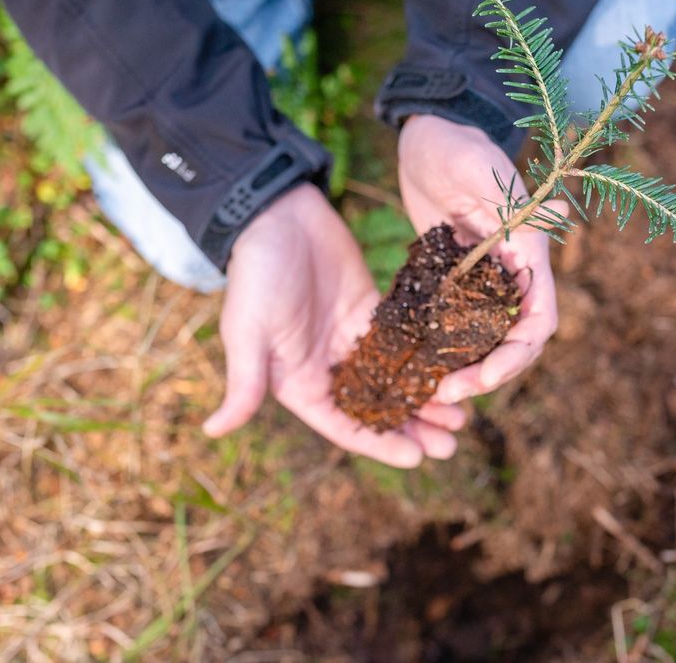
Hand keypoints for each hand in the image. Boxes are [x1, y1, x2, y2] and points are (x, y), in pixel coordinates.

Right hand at [202, 183, 466, 466]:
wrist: (275, 215)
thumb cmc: (255, 275)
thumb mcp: (248, 332)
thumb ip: (244, 384)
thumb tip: (214, 431)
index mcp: (299, 382)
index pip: (345, 424)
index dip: (380, 445)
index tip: (417, 460)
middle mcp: (328, 366)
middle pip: (378, 407)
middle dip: (414, 427)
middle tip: (452, 442)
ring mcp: (352, 337)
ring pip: (397, 378)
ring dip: (427, 397)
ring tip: (462, 413)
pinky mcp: (371, 309)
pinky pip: (405, 340)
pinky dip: (427, 356)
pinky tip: (454, 366)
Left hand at [398, 115, 559, 403]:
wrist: (429, 129)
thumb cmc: (454, 143)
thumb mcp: (476, 169)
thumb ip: (504, 205)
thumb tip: (529, 249)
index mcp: (530, 250)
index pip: (539, 320)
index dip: (516, 357)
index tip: (481, 379)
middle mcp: (515, 269)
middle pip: (515, 340)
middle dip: (489, 373)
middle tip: (445, 394)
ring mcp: (486, 275)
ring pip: (488, 338)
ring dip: (468, 367)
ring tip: (433, 390)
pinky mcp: (458, 276)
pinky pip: (459, 322)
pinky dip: (446, 347)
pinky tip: (420, 363)